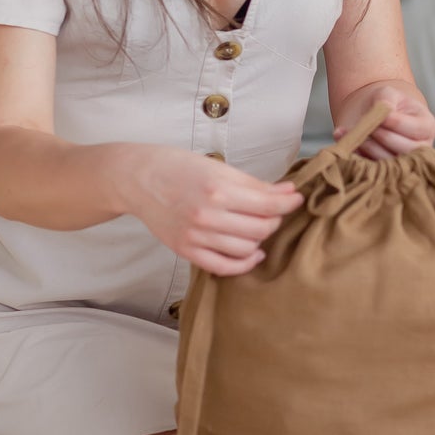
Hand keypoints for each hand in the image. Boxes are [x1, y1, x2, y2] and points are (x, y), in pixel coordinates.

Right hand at [122, 147, 302, 276]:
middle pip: (261, 228)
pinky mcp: (186, 251)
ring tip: (261, 228)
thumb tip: (287, 192)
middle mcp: (207, 216)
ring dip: (260, 239)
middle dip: (275, 220)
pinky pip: (224, 267)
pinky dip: (244, 263)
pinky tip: (252, 253)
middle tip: (276, 212)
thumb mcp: (218, 167)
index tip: (296, 199)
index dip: (288, 203)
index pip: (268, 204)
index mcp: (218, 189)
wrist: (138, 179)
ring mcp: (196, 237)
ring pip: (246, 248)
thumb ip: (254, 183)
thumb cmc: (178, 167)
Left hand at [333, 81, 434, 161]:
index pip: (416, 130)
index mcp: (427, 126)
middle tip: (368, 126)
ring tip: (354, 132)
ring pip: (390, 162)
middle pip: (406, 150)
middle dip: (383, 137)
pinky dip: (358, 157)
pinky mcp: (385, 172)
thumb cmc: (383, 101)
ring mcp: (404, 163)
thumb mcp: (386, 93)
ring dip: (369, 147)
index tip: (381, 115)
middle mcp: (421, 149)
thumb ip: (386, 98)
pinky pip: (373, 170)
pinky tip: (347, 143)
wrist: (369, 114)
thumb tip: (385, 112)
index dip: (396, 123)